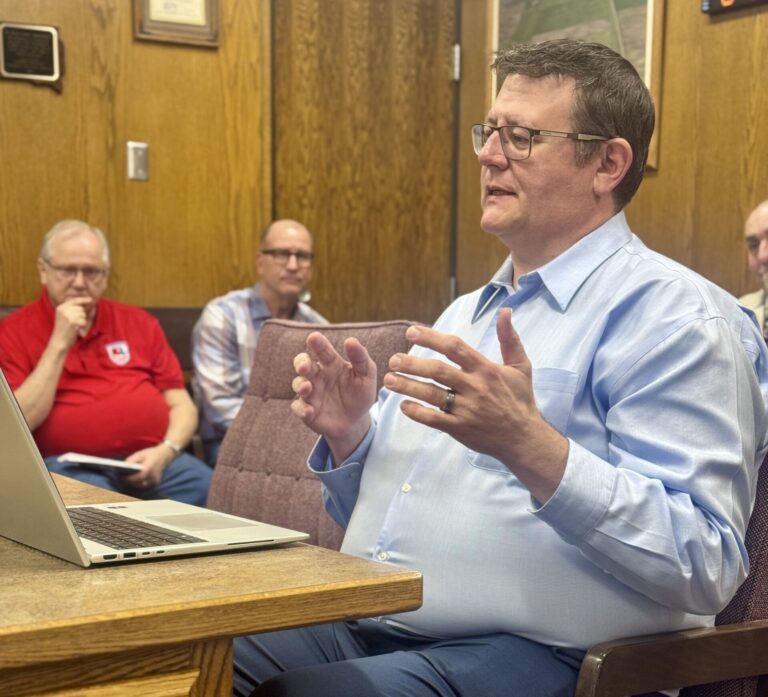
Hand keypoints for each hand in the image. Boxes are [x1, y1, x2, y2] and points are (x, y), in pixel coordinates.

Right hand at [50, 297, 93, 349]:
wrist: (59, 341)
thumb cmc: (64, 330)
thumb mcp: (65, 317)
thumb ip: (73, 309)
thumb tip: (87, 303)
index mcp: (61, 307)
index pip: (74, 300)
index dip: (83, 300)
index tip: (90, 299)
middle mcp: (63, 309)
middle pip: (80, 308)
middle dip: (82, 315)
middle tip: (76, 323)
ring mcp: (67, 315)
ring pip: (83, 314)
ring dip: (82, 321)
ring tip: (75, 326)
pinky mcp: (72, 321)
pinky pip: (84, 320)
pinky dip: (83, 326)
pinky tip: (77, 329)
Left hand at [122, 444, 173, 489]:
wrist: (165, 455)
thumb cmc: (152, 453)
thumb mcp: (140, 454)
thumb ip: (131, 461)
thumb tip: (123, 467)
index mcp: (149, 469)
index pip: (137, 477)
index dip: (128, 479)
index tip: (121, 477)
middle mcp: (153, 476)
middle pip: (138, 483)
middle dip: (129, 482)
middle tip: (121, 479)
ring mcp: (155, 481)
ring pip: (141, 486)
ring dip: (133, 484)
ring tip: (126, 480)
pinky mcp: (156, 483)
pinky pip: (145, 485)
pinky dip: (139, 484)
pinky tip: (134, 480)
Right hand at [291, 331, 377, 461]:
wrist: (356, 421)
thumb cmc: (360, 393)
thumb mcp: (366, 375)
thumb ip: (360, 358)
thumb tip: (351, 340)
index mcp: (331, 363)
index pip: (323, 351)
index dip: (317, 344)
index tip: (313, 337)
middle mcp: (317, 376)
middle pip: (303, 364)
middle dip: (301, 363)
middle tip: (304, 366)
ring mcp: (310, 393)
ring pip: (298, 384)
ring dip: (300, 385)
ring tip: (307, 388)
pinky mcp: (307, 410)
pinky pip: (299, 408)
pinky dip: (301, 409)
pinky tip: (309, 411)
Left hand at [382, 308, 567, 501]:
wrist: (525, 439)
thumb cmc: (520, 400)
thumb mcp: (521, 367)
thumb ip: (509, 338)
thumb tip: (505, 311)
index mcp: (486, 369)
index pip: (454, 347)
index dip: (431, 338)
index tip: (410, 332)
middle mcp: (475, 387)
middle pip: (438, 371)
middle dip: (412, 364)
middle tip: (393, 359)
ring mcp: (467, 410)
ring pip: (432, 395)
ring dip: (408, 386)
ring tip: (389, 380)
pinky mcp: (460, 429)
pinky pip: (434, 419)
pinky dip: (417, 412)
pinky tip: (403, 405)